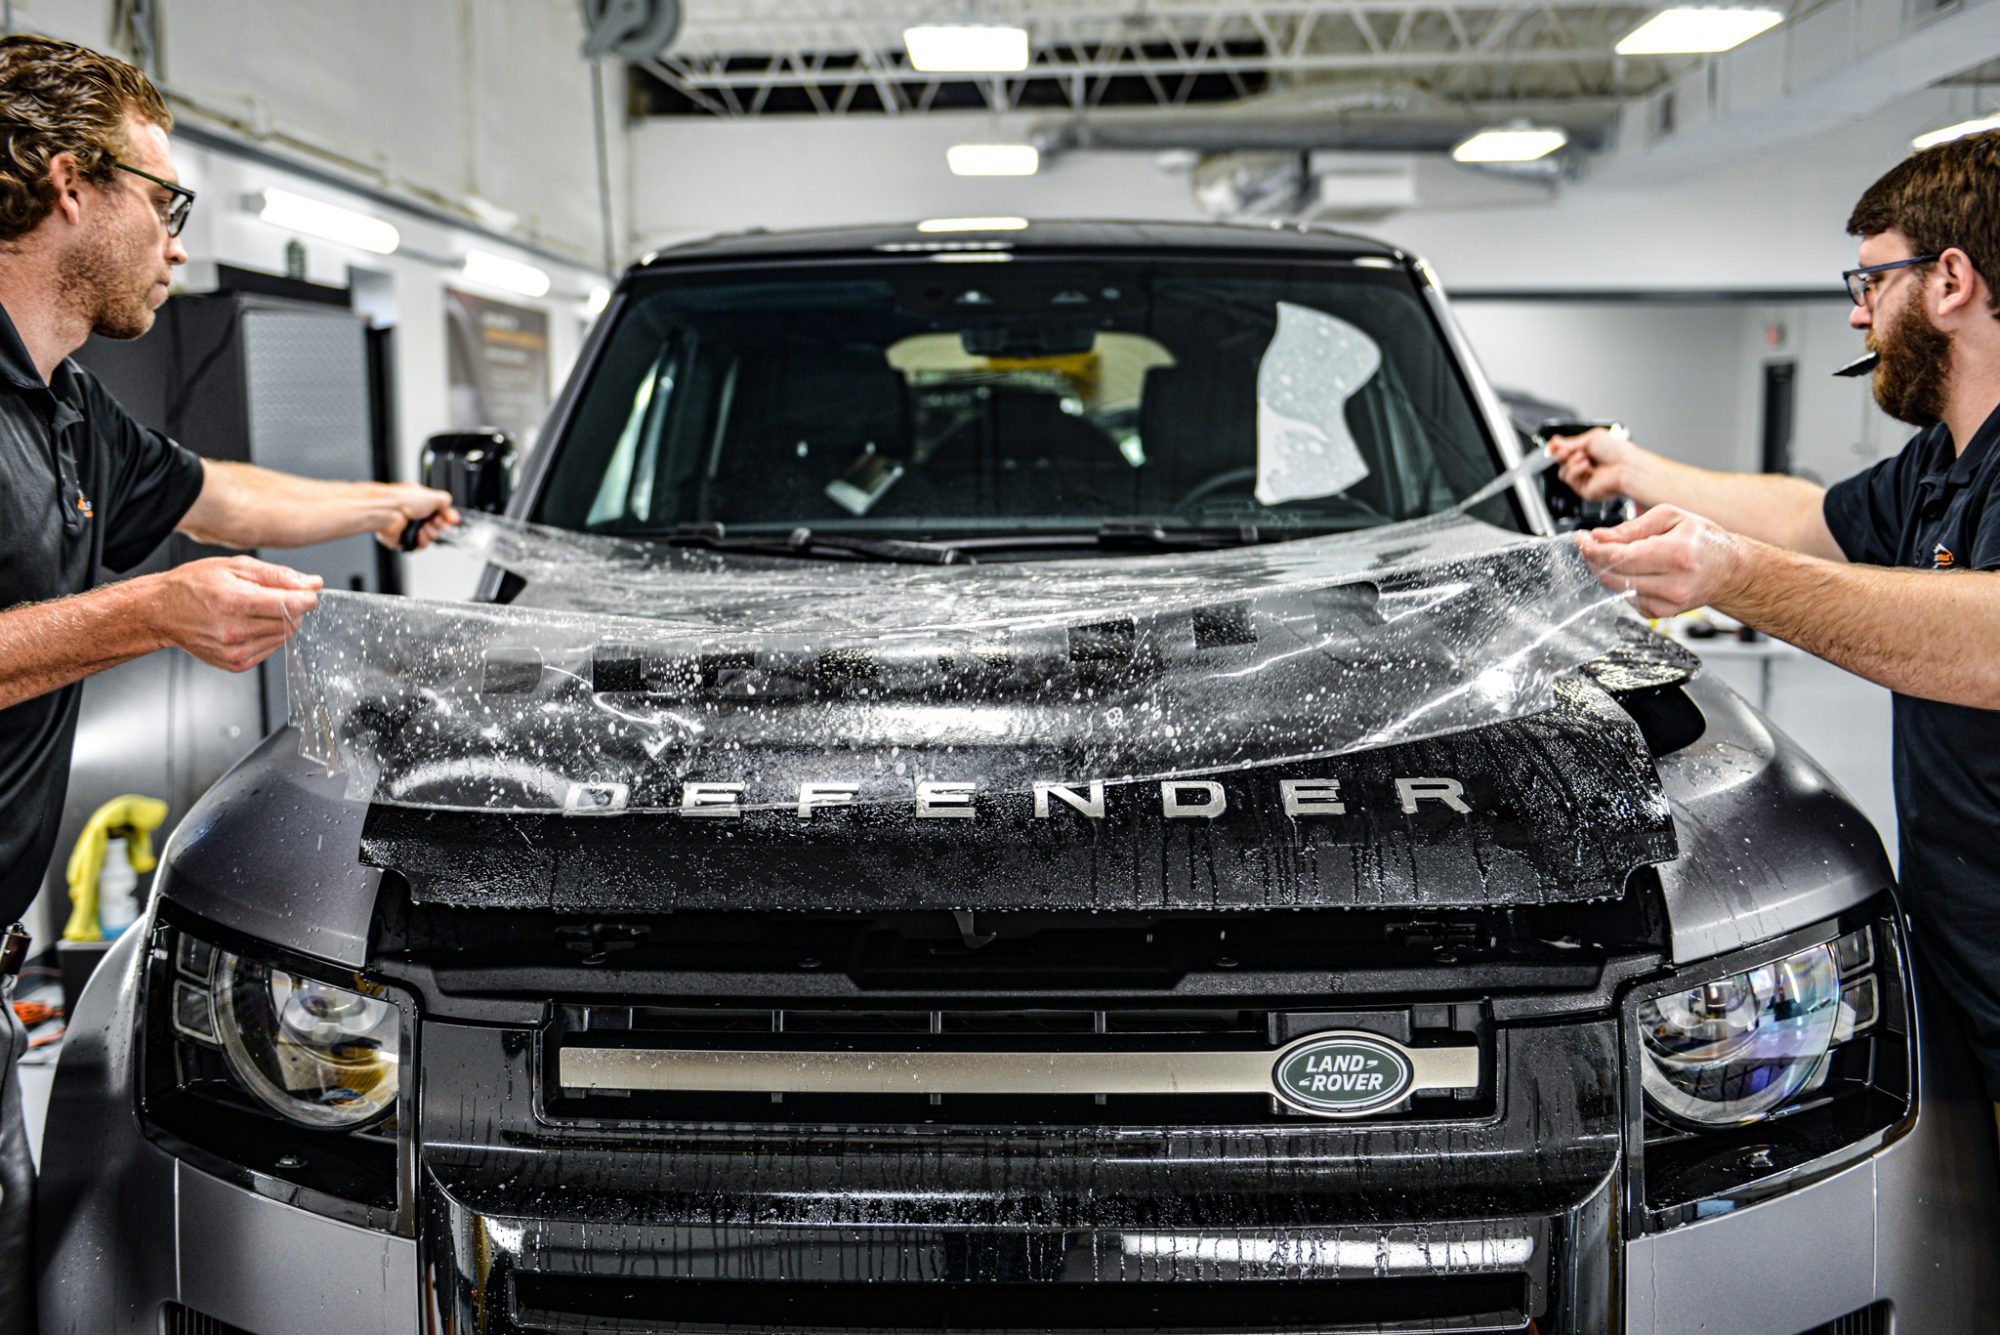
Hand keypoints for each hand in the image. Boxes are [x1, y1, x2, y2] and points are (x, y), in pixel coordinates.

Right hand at [144, 556, 322, 671]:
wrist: (161, 611)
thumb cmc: (194, 585)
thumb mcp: (236, 566)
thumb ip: (279, 575)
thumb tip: (313, 583)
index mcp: (237, 601)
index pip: (292, 605)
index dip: (306, 597)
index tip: (307, 592)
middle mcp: (236, 630)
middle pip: (292, 622)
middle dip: (290, 608)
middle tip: (268, 597)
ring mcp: (235, 651)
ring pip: (283, 637)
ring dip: (278, 622)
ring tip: (252, 610)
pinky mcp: (235, 664)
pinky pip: (270, 650)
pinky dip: (267, 636)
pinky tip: (247, 625)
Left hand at [369, 484, 459, 550]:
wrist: (387, 510)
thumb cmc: (402, 500)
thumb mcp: (434, 496)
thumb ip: (446, 502)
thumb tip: (451, 512)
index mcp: (420, 503)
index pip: (439, 512)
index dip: (447, 517)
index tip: (452, 519)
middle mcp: (414, 515)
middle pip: (437, 527)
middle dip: (439, 526)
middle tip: (435, 521)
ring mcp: (409, 528)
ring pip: (429, 538)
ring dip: (430, 534)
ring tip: (424, 528)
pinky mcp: (403, 540)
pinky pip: (419, 546)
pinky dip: (421, 542)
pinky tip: (418, 534)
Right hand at [1547, 428, 1645, 501]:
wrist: (1627, 466)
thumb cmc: (1617, 451)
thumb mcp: (1591, 438)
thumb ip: (1570, 442)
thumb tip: (1554, 443)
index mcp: (1589, 452)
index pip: (1566, 451)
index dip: (1558, 448)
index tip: (1554, 444)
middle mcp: (1586, 465)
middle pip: (1561, 462)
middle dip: (1560, 454)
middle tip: (1565, 451)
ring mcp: (1585, 478)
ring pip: (1562, 472)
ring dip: (1571, 462)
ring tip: (1585, 458)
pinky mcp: (1584, 489)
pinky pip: (1569, 479)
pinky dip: (1575, 470)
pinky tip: (1586, 466)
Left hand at [1572, 504, 1749, 617]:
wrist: (1730, 571)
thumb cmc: (1704, 541)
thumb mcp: (1671, 517)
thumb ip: (1632, 527)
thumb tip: (1599, 536)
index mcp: (1676, 555)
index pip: (1620, 557)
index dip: (1594, 548)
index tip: (1582, 538)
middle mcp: (1673, 584)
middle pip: (1614, 576)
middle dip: (1595, 559)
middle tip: (1589, 543)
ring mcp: (1668, 604)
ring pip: (1617, 589)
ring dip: (1605, 571)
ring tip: (1609, 553)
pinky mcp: (1661, 614)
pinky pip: (1628, 599)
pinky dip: (1622, 583)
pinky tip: (1631, 571)